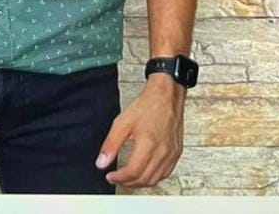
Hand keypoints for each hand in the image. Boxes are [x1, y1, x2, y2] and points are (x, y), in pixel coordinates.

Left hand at [95, 74, 185, 188]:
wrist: (167, 95)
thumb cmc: (147, 105)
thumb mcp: (122, 122)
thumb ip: (111, 144)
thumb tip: (101, 162)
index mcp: (148, 144)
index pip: (133, 172)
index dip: (119, 178)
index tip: (110, 176)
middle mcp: (162, 152)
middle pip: (144, 179)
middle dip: (128, 183)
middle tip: (117, 178)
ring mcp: (171, 154)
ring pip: (155, 180)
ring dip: (140, 183)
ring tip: (128, 178)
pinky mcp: (177, 153)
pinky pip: (165, 173)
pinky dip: (153, 177)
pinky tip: (145, 172)